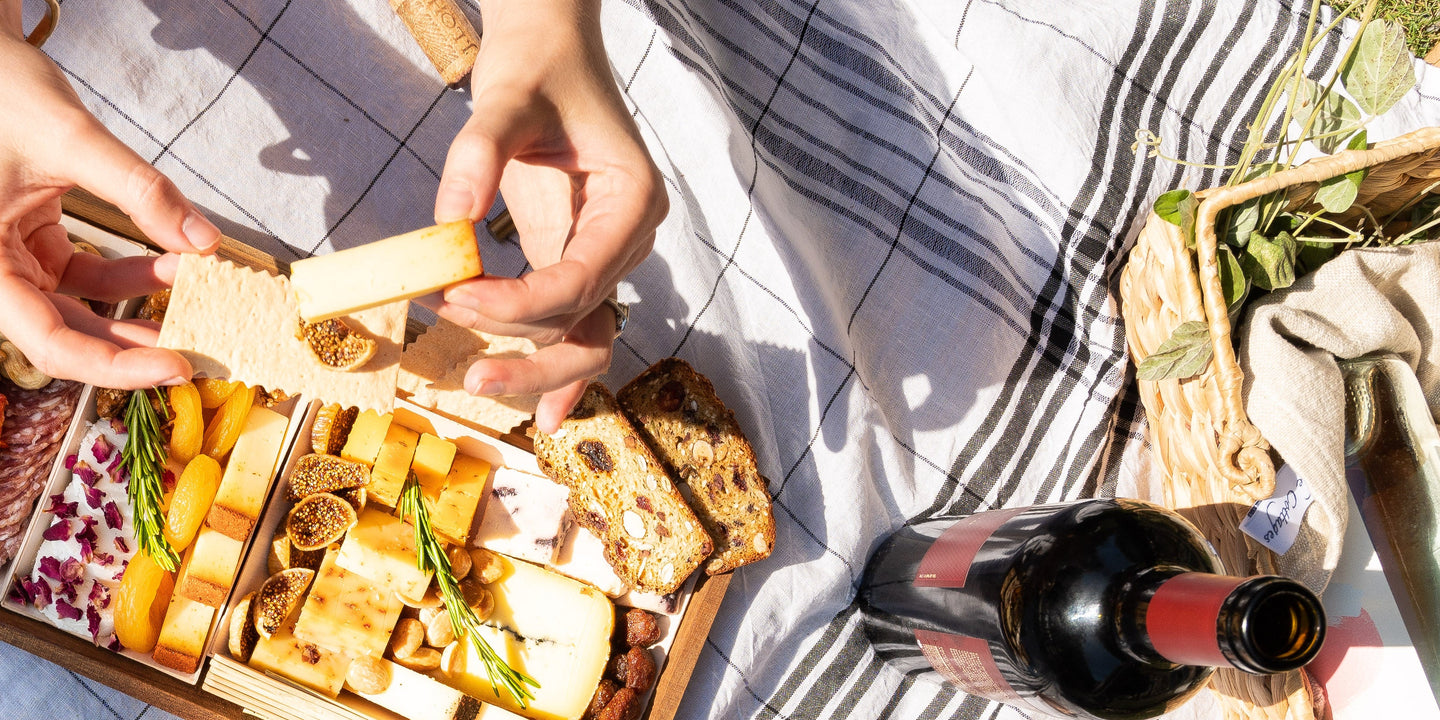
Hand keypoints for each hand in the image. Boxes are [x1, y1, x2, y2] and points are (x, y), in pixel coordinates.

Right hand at [0, 11, 220, 389]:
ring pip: (83, 311)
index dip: (114, 366)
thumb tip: (204, 240)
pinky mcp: (40, 246)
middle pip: (69, 336)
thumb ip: (139, 189)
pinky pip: (91, 277)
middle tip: (203, 352)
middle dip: (138, 347)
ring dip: (141, 312)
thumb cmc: (2, 91)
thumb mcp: (71, 137)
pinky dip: (135, 276)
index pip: (50, 341)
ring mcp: (17, 262)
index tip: (174, 366)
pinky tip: (178, 266)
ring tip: (200, 308)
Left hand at [426, 0, 666, 432]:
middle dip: (526, 351)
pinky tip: (545, 413)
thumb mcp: (506, 99)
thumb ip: (479, 153)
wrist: (550, 50)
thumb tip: (451, 218)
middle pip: (588, 322)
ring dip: (535, 366)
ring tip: (475, 378)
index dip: (520, 303)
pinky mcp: (576, 256)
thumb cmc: (539, 67)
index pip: (582, 278)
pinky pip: (576, 324)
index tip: (456, 295)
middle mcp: (629, 236)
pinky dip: (559, 367)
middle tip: (464, 364)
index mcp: (632, 200)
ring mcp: (606, 251)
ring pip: (586, 336)